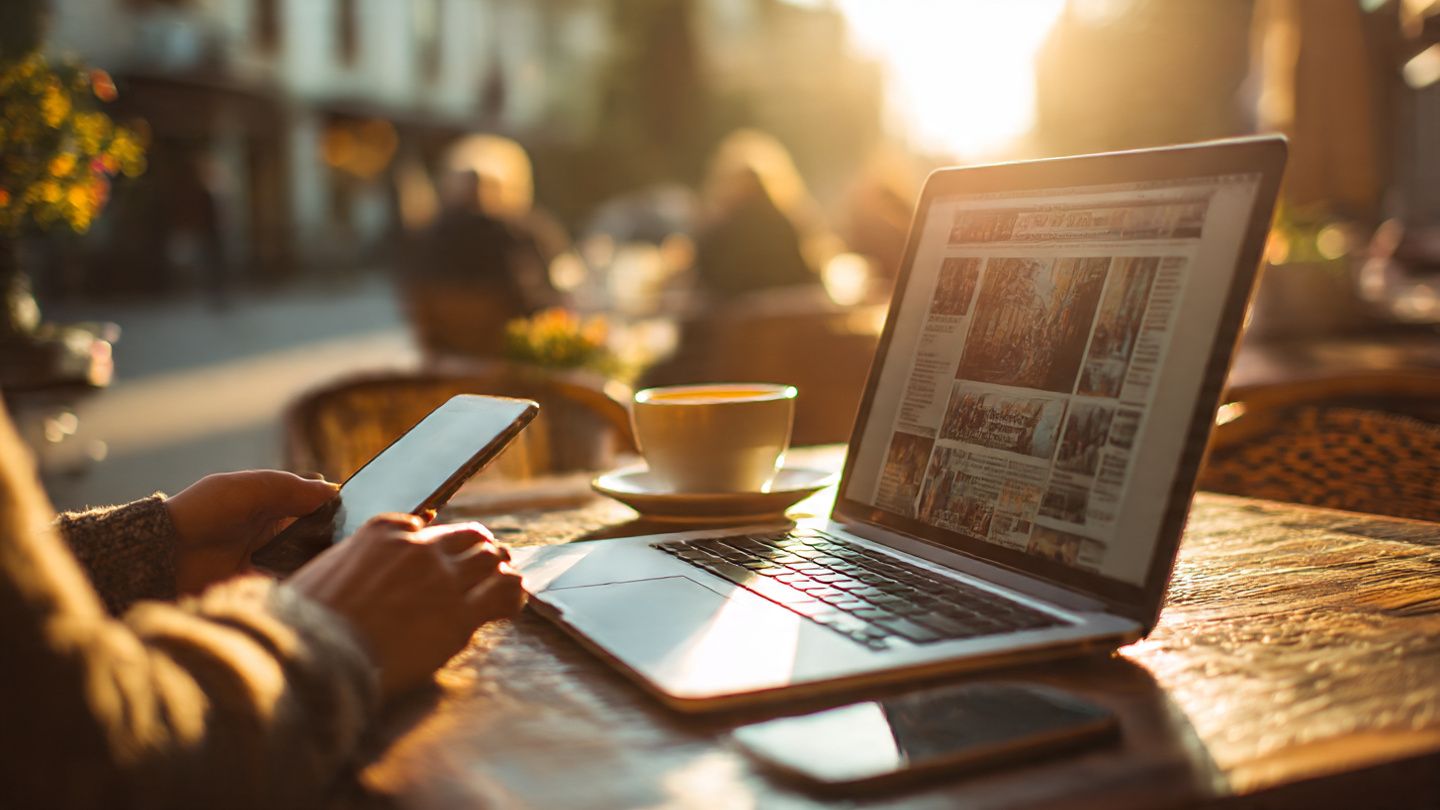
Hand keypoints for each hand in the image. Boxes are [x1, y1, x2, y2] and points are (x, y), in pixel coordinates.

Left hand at [165, 471, 338, 594]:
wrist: (162, 555)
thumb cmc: (203, 512)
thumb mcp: (248, 489)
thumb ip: (290, 487)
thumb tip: (334, 490)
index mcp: (272, 498)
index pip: (315, 498)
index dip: (335, 503)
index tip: (355, 509)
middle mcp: (274, 526)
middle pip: (317, 530)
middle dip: (333, 534)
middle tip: (348, 539)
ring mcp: (267, 555)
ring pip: (307, 556)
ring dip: (319, 557)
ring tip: (334, 560)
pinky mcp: (258, 581)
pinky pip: (289, 580)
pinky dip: (300, 578)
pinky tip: (312, 578)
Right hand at [287, 514, 525, 697]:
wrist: (312, 657)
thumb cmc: (305, 625)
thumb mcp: (321, 574)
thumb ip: (352, 564)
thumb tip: (358, 576)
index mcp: (382, 531)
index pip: (424, 527)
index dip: (436, 545)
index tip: (439, 559)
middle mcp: (417, 546)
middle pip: (468, 537)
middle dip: (480, 550)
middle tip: (488, 565)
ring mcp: (442, 578)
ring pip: (491, 558)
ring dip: (500, 569)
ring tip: (504, 583)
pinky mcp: (459, 614)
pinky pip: (504, 591)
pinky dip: (512, 594)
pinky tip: (510, 605)